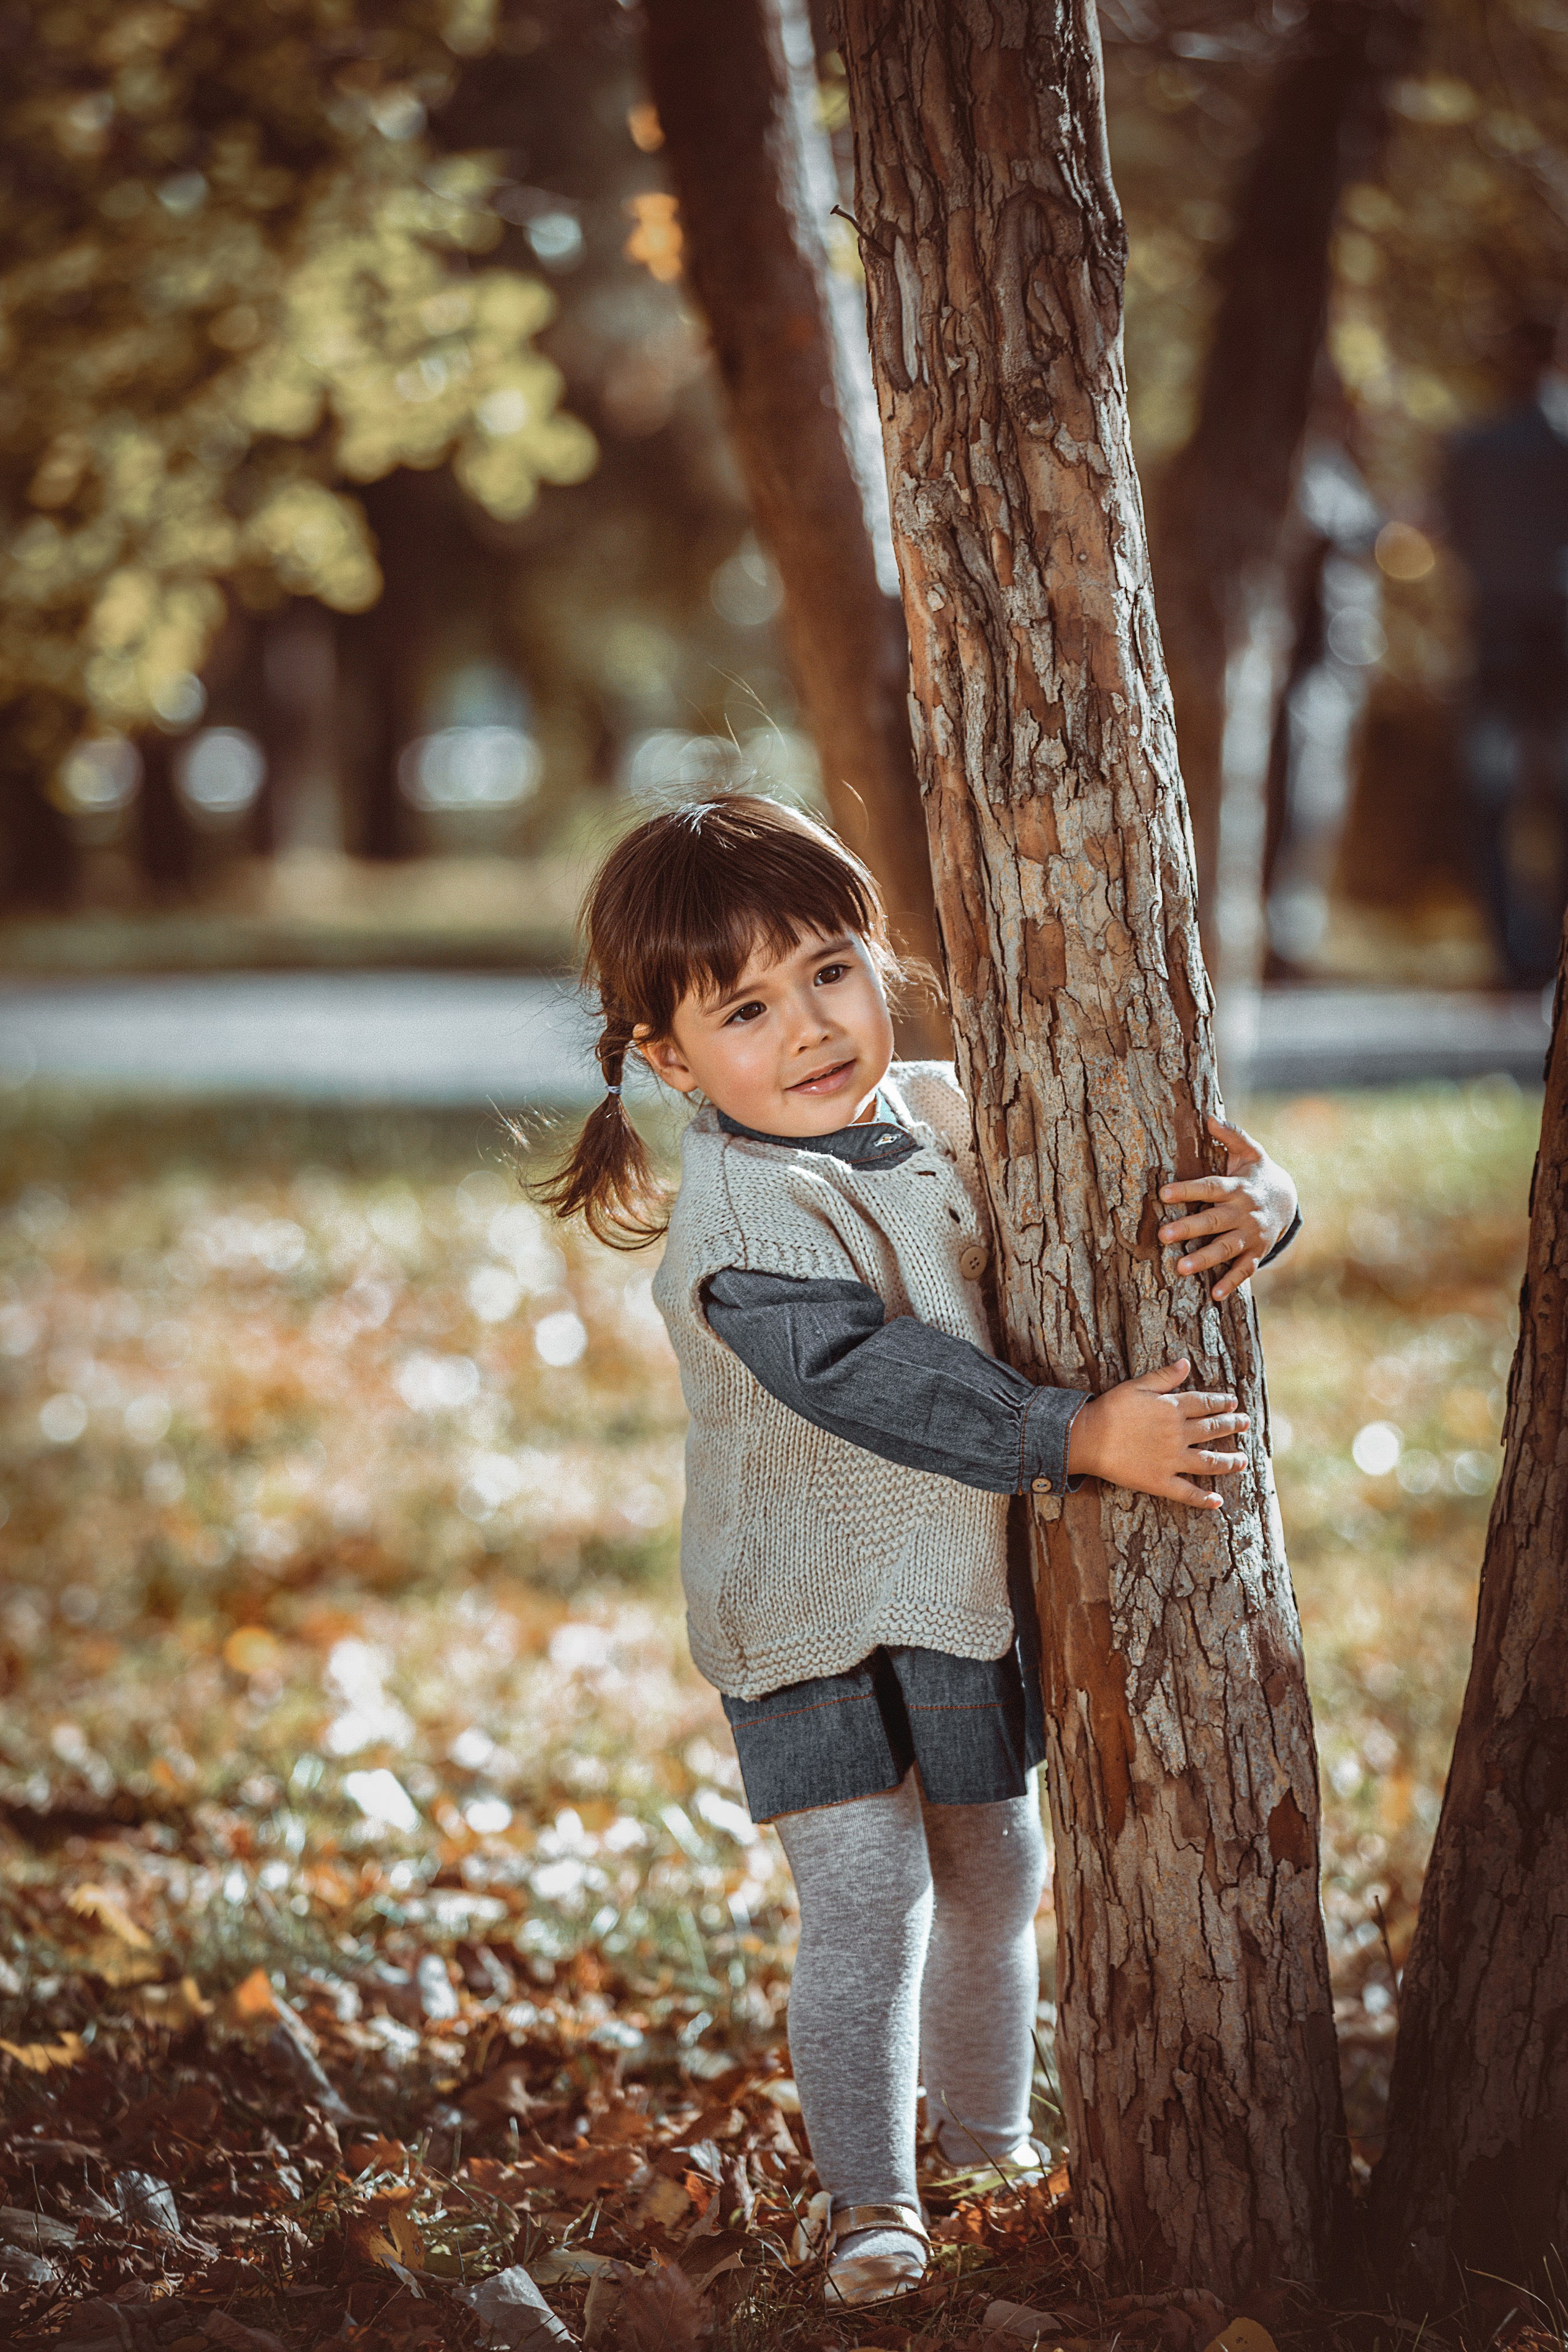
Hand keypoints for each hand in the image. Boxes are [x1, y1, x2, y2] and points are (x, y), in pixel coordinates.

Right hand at [1066, 1358, 1247, 1508]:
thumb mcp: (1137, 1385)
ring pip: (1208, 1461)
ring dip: (1228, 1462)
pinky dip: (1203, 1499)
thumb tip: (1186, 1363)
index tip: (1233, 1403)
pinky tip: (1217, 1501)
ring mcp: (1172, 1460)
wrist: (1088, 1438)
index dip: (1221, 1403)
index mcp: (1172, 1409)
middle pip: (1212, 1430)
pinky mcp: (1161, 1481)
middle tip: (1246, 1424)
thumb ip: (1164, 1376)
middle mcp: (1178, 1434)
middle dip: (1232, 1426)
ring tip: (1242, 1461)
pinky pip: (1186, 1492)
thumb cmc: (1110, 1409)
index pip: (1204, 1404)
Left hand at [1158, 1113, 1297, 1301]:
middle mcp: (1243, 1213)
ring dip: (1205, 1259)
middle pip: (1213, 1221)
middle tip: (1163, 1235)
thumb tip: (1209, 1116)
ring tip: (1181, 1267)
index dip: (1188, 1190)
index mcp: (1237, 1188)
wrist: (1288, 1200)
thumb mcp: (1249, 1153)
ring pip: (1226, 1249)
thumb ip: (1231, 1136)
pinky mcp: (1256, 1252)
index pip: (1210, 1187)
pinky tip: (1215, 1295)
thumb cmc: (1257, 1174)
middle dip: (1189, 1228)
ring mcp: (1250, 1235)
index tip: (1163, 1194)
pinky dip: (1231, 1283)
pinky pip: (1244, 1270)